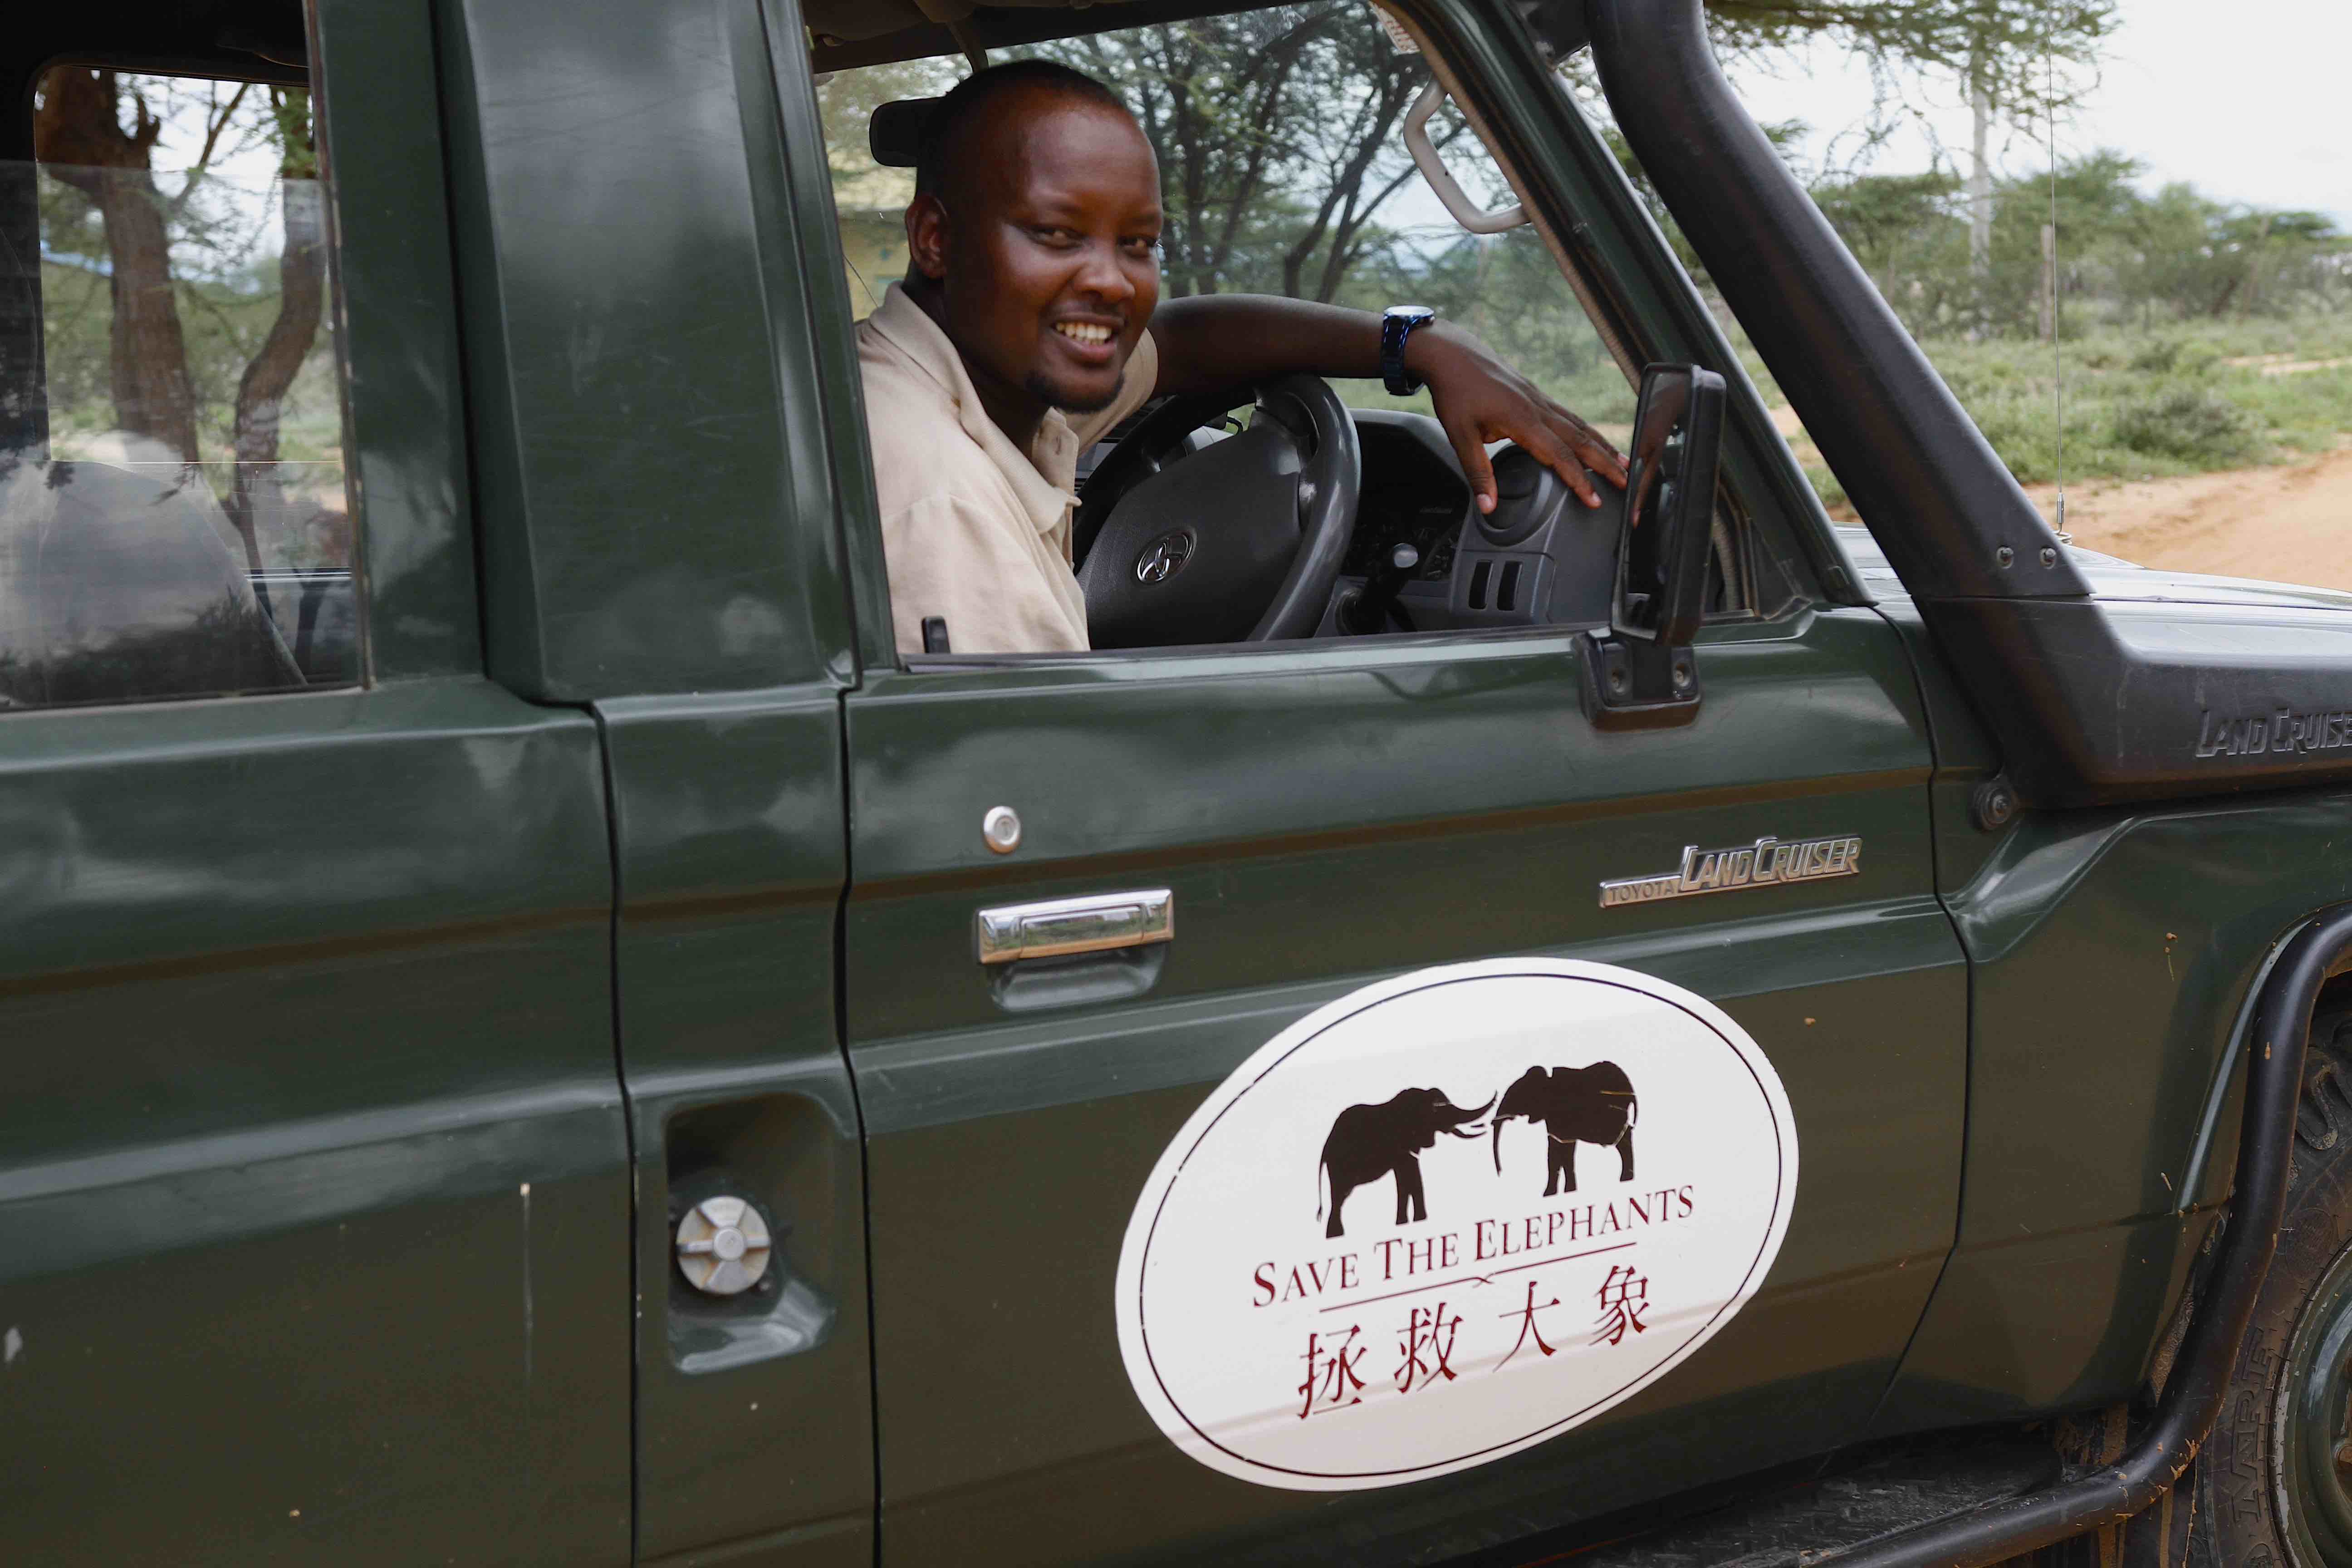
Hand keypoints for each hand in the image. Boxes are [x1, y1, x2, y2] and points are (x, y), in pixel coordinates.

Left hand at [1405, 324, 1627, 511]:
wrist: (1452, 353)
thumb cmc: (1454, 391)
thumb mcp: (1459, 436)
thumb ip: (1478, 473)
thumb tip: (1487, 506)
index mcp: (1522, 419)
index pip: (1559, 455)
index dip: (1579, 480)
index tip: (1594, 499)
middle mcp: (1538, 407)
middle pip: (1580, 439)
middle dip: (1605, 463)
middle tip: (1626, 482)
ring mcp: (1539, 399)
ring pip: (1579, 425)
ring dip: (1602, 446)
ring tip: (1622, 463)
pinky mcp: (1536, 394)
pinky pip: (1568, 416)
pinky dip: (1586, 431)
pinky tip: (1593, 440)